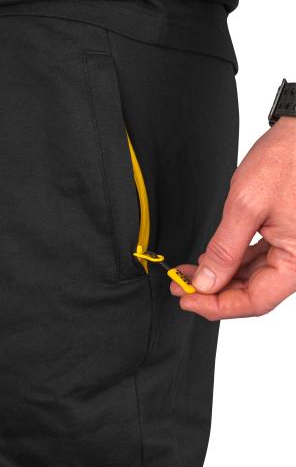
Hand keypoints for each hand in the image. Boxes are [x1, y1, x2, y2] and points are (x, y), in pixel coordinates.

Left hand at [170, 117, 295, 319]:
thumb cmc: (287, 160)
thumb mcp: (246, 206)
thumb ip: (225, 250)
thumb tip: (207, 283)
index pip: (255, 301)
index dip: (218, 306)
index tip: (187, 299)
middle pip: (254, 292)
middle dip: (215, 292)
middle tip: (182, 288)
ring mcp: (292, 249)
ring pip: (253, 277)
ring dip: (221, 277)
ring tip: (189, 274)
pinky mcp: (285, 237)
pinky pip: (257, 259)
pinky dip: (232, 261)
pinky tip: (210, 259)